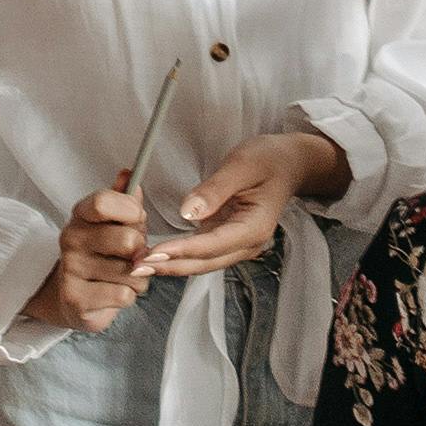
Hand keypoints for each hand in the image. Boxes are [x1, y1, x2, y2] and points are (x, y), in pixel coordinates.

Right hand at [34, 182, 151, 333]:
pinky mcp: (76, 299)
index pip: (105, 202)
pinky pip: (124, 295)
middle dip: (141, 250)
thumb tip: (128, 173)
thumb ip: (124, 199)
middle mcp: (71, 238)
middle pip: (127, 240)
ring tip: (122, 276)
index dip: (132, 211)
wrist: (73, 296)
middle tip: (131, 254)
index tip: (137, 219)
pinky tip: (114, 292)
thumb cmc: (102, 255)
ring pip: (132, 272)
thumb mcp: (114, 224)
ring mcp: (71, 269)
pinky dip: (128, 296)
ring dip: (138, 278)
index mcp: (81, 214)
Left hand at [139, 128, 350, 279]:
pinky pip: (202, 253)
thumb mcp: (242, 164)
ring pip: (202, 263)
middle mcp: (247, 244)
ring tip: (140, 264)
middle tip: (135, 266)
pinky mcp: (229, 239)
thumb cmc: (268, 159)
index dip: (181, 250)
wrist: (289, 164)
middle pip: (205, 262)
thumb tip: (187, 212)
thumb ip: (214, 190)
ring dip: (172, 265)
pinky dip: (179, 256)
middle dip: (170, 266)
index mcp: (254, 228)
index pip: (212, 245)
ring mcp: (238, 244)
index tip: (153, 253)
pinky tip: (157, 255)